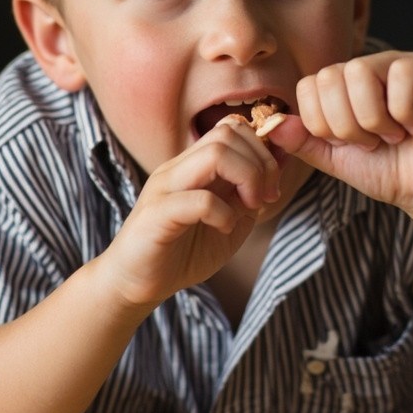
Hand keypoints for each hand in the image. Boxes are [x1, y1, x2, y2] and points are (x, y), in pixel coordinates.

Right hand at [99, 118, 280, 308]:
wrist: (136, 283)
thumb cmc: (182, 253)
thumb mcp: (229, 223)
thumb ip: (249, 198)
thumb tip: (276, 171)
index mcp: (194, 165)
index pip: (232, 128)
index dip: (263, 150)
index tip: (272, 186)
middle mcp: (178, 168)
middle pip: (227, 133)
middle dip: (260, 162)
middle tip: (266, 197)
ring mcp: (165, 188)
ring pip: (215, 154)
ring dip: (247, 179)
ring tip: (250, 207)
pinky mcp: (157, 214)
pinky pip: (200, 200)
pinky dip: (224, 213)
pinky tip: (225, 228)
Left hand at [271, 49, 412, 219]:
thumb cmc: (386, 171)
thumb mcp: (335, 158)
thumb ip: (303, 140)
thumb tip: (270, 123)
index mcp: (346, 83)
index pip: (310, 84)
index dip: (323, 123)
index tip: (350, 143)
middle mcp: (373, 65)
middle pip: (331, 76)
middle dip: (346, 124)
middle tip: (374, 142)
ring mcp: (405, 62)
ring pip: (360, 72)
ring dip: (374, 120)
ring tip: (395, 135)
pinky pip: (401, 75)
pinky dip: (403, 113)